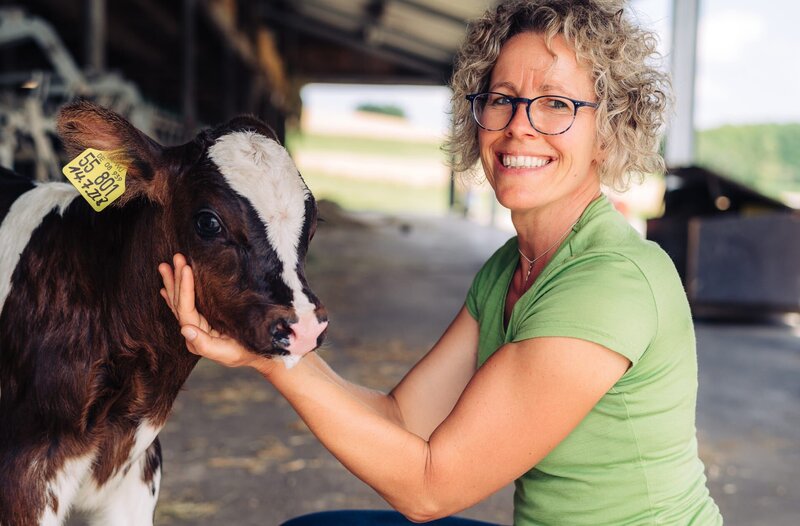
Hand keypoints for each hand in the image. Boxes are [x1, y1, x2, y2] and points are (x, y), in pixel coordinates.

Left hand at [158, 254, 272, 370]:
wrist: (260, 355)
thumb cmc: (246, 353)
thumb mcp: (228, 353)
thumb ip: (204, 344)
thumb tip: (184, 329)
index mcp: (197, 337)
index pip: (186, 310)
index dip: (184, 288)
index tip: (186, 268)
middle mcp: (193, 330)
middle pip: (179, 303)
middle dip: (176, 280)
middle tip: (176, 258)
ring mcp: (198, 325)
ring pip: (180, 302)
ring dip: (173, 283)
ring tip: (166, 265)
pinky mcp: (205, 320)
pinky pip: (187, 306)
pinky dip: (177, 294)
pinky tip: (167, 287)